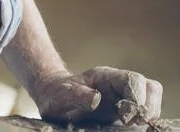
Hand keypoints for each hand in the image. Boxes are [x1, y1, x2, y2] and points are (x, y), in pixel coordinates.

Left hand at [34, 66, 162, 125]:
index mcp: (106, 77)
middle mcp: (119, 85)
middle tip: (130, 122)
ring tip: (129, 125)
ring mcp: (124, 97)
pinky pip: (144, 113)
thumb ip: (76, 95)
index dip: (137, 97)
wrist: (52, 98)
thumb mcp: (60, 95)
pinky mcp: (125, 111)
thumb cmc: (56, 94)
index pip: (135, 80)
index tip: (124, 116)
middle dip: (148, 106)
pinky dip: (142, 121)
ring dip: (147, 114)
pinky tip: (127, 127)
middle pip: (151, 88)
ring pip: (151, 100)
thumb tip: (96, 98)